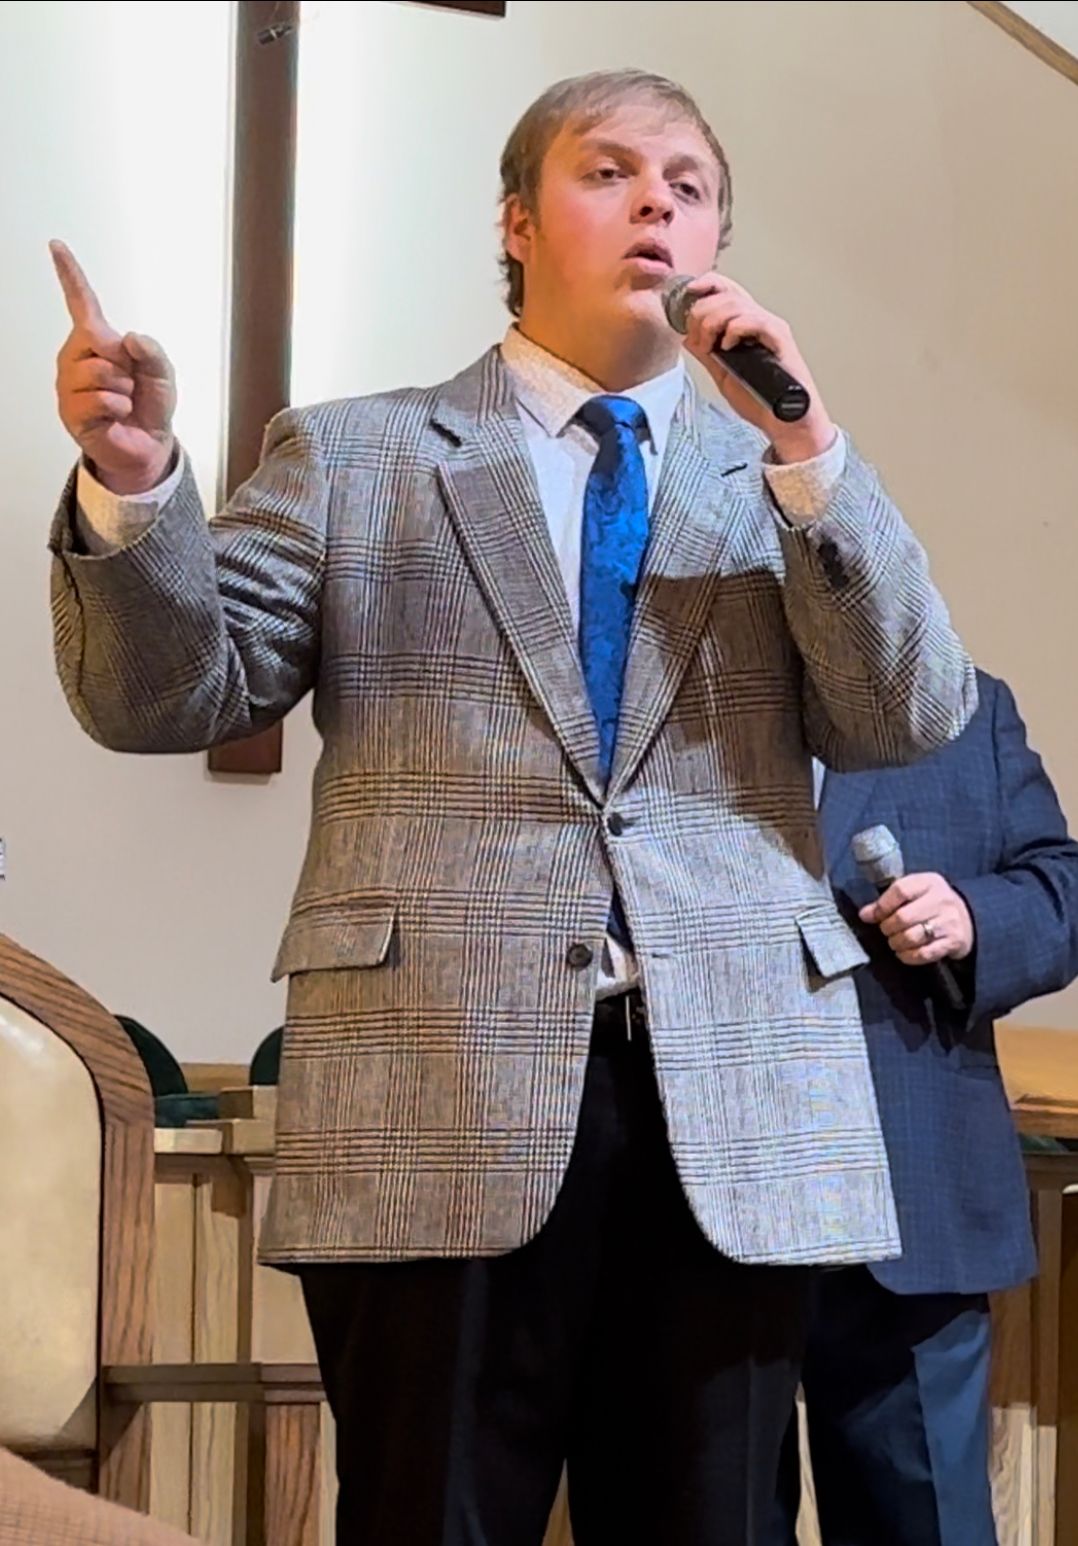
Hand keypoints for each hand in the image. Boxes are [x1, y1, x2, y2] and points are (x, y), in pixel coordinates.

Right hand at [51, 240, 175, 494]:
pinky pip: (101, 399)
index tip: (56, 246)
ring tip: (122, 402)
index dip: (70, 274)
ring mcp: (69, 384)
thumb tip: (129, 339)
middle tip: (129, 384)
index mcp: (97, 341)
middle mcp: (76, 357)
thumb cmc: (149, 405)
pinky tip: (115, 416)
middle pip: (101, 341)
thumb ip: (153, 351)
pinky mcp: (70, 410)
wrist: (147, 445)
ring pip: (102, 372)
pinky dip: (118, 408)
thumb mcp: (163, 374)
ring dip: (124, 390)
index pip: (81, 302)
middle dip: (126, 364)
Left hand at [679, 274, 834, 461]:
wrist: (784, 421)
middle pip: (726, 294)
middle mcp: (759, 321)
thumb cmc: (760, 399)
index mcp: (746, 325)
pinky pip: (755, 321)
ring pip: (736, 304)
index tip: (688, 294)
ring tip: (711, 347)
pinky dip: (735, 330)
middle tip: (699, 341)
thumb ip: (707, 355)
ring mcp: (770, 328)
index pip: (726, 289)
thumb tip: (688, 338)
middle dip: (701, 314)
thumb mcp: (722, 374)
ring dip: (713, 324)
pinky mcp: (780, 339)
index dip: (707, 285)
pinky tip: (729, 347)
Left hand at [859, 873, 974, 966]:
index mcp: (929, 882)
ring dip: (896, 943)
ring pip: (911, 937)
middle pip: (903, 917)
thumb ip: (889, 900)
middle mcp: (941, 900)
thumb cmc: (932, 903)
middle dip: (887, 927)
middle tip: (886, 930)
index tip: (871, 916)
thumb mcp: (915, 892)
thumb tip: (865, 914)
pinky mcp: (953, 942)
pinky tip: (903, 953)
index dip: (881, 906)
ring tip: (894, 941)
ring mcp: (949, 922)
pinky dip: (908, 956)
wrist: (969, 918)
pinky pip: (923, 954)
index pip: (900, 890)